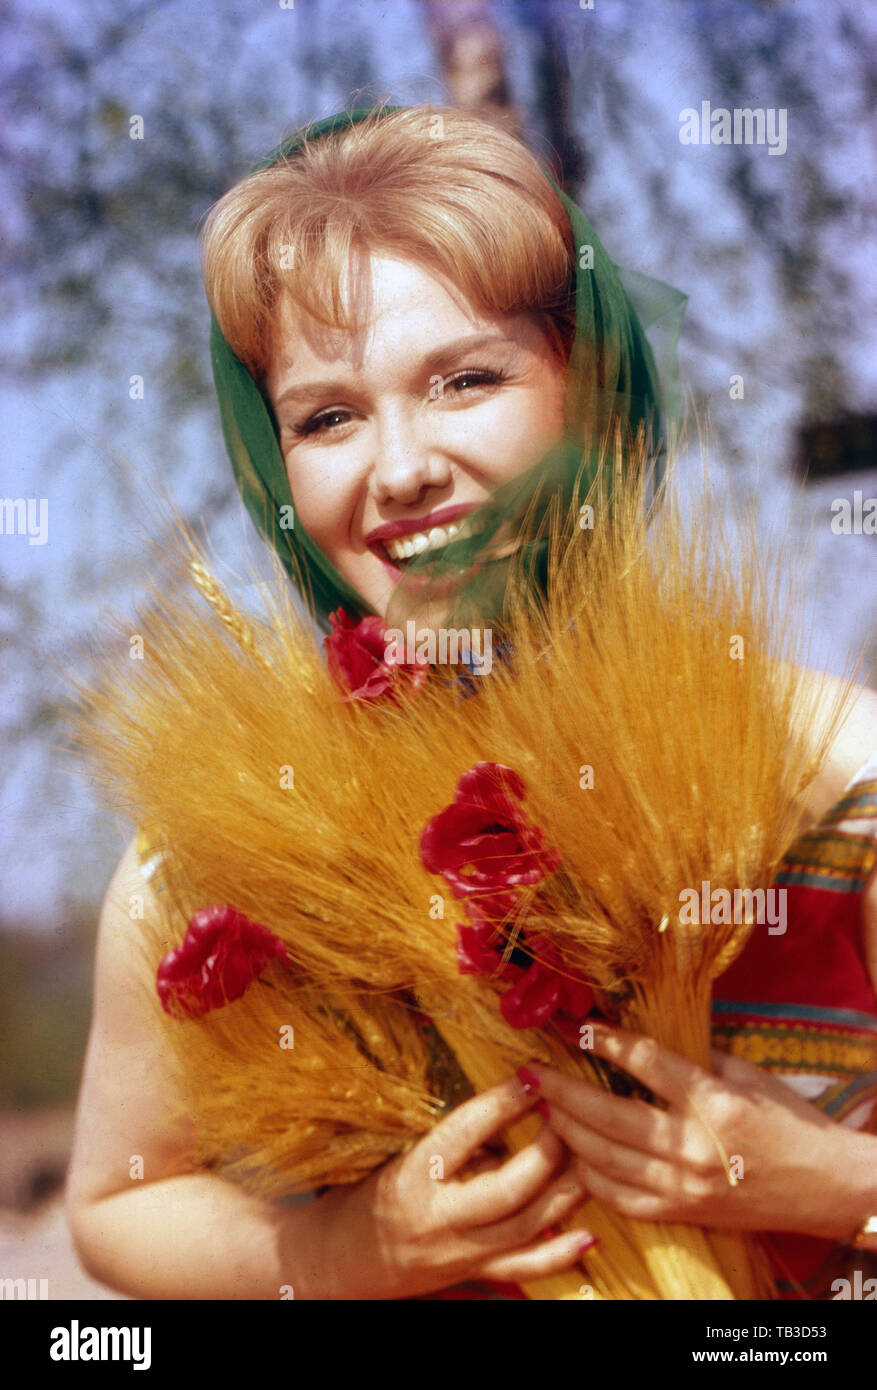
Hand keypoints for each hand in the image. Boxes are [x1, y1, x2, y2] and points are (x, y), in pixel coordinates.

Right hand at [318, 1073, 594, 1298]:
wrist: (340, 1258)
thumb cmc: (370, 1193)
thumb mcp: (400, 1154)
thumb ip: (453, 1139)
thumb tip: (511, 1108)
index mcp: (414, 1175)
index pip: (464, 1134)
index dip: (501, 1104)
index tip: (531, 1075)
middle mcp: (439, 1217)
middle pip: (507, 1189)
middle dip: (547, 1152)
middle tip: (570, 1116)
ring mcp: (460, 1252)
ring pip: (525, 1226)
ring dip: (565, 1193)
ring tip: (593, 1159)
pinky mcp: (474, 1274)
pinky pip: (525, 1269)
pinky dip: (560, 1253)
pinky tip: (590, 1233)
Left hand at [528, 1022, 866, 1239]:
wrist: (823, 1187)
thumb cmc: (788, 1122)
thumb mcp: (746, 1075)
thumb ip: (694, 1057)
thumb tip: (640, 1036)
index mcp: (713, 1101)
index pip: (647, 1063)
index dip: (607, 1042)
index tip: (577, 1026)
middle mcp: (693, 1146)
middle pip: (609, 1116)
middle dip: (562, 1091)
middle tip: (530, 1071)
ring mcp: (683, 1186)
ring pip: (605, 1159)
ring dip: (566, 1131)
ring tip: (542, 1107)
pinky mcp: (680, 1213)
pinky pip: (620, 1197)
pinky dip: (589, 1175)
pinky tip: (572, 1154)